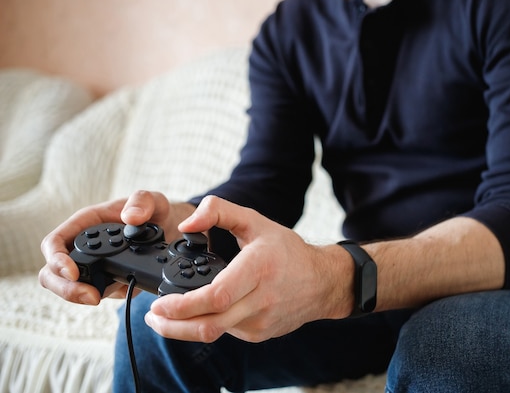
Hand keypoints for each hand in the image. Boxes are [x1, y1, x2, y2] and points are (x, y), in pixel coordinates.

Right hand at [38, 190, 194, 304]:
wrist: (171, 228)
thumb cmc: (154, 209)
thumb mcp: (153, 199)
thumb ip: (142, 202)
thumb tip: (129, 218)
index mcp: (86, 223)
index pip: (54, 243)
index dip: (56, 260)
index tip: (73, 273)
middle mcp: (84, 246)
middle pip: (53, 273)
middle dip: (67, 289)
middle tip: (92, 297)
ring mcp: (94, 265)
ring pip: (73, 288)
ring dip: (87, 296)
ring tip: (118, 289)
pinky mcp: (107, 280)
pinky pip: (99, 293)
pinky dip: (111, 294)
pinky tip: (129, 286)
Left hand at [144, 195, 353, 342]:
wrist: (321, 282)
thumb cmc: (286, 250)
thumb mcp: (254, 220)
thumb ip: (218, 211)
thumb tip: (186, 223)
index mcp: (258, 268)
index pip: (216, 296)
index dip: (183, 306)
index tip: (159, 303)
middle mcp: (261, 299)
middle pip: (209, 324)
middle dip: (173, 326)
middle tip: (152, 317)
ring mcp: (260, 321)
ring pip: (214, 333)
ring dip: (184, 329)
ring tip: (165, 318)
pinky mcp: (259, 334)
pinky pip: (226, 332)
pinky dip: (207, 324)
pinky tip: (200, 313)